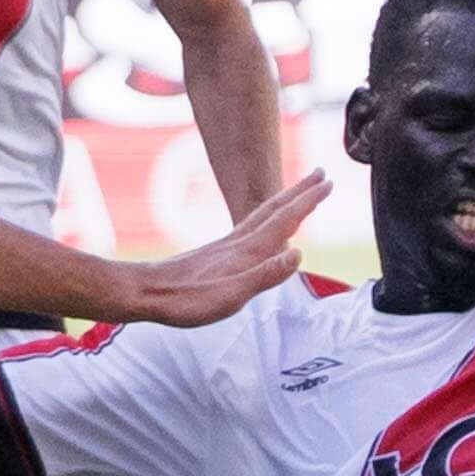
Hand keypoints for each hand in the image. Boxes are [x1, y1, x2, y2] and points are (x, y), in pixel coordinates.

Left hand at [95, 170, 325, 327]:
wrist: (146, 293)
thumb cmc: (186, 301)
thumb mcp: (230, 296)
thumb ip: (264, 276)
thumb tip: (297, 254)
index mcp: (247, 252)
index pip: (285, 222)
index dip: (307, 203)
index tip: (327, 183)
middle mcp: (239, 243)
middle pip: (275, 210)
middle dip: (300, 192)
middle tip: (320, 174)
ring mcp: (227, 247)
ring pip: (262, 217)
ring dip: (284, 202)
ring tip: (299, 192)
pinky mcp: (216, 254)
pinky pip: (250, 227)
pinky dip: (265, 219)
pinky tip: (263, 227)